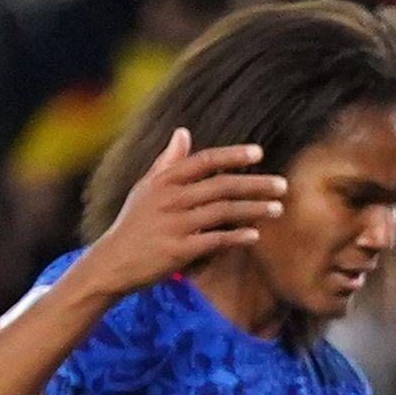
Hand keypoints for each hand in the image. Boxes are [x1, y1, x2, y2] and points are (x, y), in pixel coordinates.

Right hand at [78, 129, 288, 298]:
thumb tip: (183, 132)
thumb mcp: (145, 189)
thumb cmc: (134, 223)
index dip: (232, 155)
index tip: (259, 152)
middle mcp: (169, 199)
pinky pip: (214, 240)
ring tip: (278, 209)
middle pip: (220, 186)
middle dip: (255, 184)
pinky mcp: (177, 251)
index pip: (203, 161)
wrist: (113, 262)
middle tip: (283, 186)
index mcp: (163, 181)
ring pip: (222, 212)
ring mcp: (173, 225)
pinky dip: (236, 237)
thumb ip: (167, 162)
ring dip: (253, 209)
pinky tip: (255, 235)